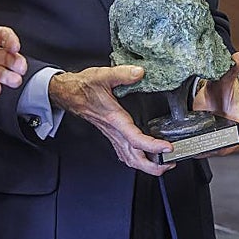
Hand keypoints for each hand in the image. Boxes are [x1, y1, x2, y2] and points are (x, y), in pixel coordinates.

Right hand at [49, 66, 174, 175]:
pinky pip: (124, 154)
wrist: (68, 93)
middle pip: (134, 158)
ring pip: (129, 159)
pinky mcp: (111, 135)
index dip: (152, 146)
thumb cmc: (83, 87)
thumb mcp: (102, 75)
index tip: (167, 147)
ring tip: (163, 164)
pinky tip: (143, 157)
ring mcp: (112, 135)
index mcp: (115, 119)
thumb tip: (139, 73)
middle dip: (153, 166)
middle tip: (170, 162)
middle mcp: (114, 131)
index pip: (135, 139)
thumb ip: (121, 74)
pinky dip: (136, 160)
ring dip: (146, 166)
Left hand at [193, 52, 238, 153]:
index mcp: (238, 121)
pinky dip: (189, 144)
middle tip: (195, 148)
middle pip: (219, 146)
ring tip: (184, 147)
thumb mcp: (227, 78)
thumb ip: (232, 69)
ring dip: (196, 148)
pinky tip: (179, 143)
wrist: (212, 87)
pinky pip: (196, 143)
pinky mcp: (201, 133)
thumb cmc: (224, 86)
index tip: (217, 147)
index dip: (228, 145)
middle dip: (208, 148)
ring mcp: (213, 134)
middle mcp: (227, 131)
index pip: (237, 139)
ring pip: (206, 146)